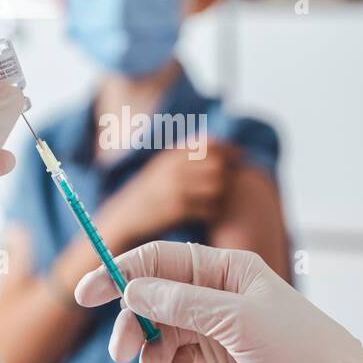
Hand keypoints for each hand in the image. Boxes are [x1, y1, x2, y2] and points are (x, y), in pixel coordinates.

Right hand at [75, 241, 362, 362]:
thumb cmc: (300, 353)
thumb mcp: (237, 323)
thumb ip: (182, 303)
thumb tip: (132, 287)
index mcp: (229, 267)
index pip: (161, 259)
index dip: (120, 273)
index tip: (86, 295)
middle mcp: (221, 290)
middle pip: (156, 295)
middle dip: (136, 323)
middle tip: (122, 354)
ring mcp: (220, 323)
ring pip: (164, 328)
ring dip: (152, 351)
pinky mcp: (222, 353)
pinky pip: (178, 353)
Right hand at [101, 143, 236, 245]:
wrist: (123, 218)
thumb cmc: (149, 194)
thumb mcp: (161, 167)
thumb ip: (185, 155)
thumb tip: (216, 145)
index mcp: (172, 156)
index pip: (210, 144)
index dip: (229, 150)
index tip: (238, 159)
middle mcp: (173, 168)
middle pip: (218, 165)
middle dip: (228, 175)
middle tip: (228, 185)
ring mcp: (175, 188)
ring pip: (217, 186)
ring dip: (222, 195)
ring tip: (218, 201)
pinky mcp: (176, 210)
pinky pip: (209, 209)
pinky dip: (213, 212)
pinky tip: (207, 215)